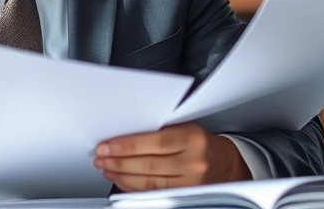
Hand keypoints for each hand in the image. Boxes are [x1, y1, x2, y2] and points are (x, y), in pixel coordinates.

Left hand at [93, 123, 250, 191]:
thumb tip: (123, 133)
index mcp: (192, 138)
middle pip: (148, 164)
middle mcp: (192, 162)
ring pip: (148, 182)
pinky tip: (120, 180)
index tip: (107, 145)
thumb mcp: (184, 126)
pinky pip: (153, 193)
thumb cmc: (198, 141)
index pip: (155, 142)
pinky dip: (133, 187)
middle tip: (100, 157)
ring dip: (122, 175)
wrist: (223, 163)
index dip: (127, 145)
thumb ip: (158, 129)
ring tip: (106, 168)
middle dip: (119, 161)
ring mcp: (189, 182)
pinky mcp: (184, 196)